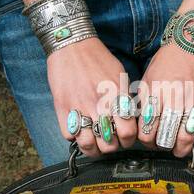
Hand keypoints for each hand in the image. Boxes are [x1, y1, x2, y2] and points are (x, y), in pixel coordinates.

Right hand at [47, 38, 136, 156]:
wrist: (72, 44)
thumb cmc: (98, 59)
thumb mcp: (121, 76)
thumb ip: (126, 99)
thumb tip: (131, 119)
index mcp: (117, 96)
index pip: (128, 133)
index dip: (128, 140)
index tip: (125, 138)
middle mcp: (99, 104)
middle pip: (109, 144)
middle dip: (111, 146)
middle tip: (109, 140)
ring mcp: (79, 107)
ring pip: (88, 145)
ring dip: (92, 148)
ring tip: (94, 143)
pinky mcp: (62, 108)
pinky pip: (69, 136)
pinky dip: (74, 137)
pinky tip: (79, 130)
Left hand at [138, 43, 193, 156]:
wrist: (189, 45)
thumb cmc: (165, 64)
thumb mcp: (147, 82)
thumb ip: (144, 105)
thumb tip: (143, 129)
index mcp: (155, 93)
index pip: (147, 131)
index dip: (147, 142)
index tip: (150, 141)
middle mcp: (173, 97)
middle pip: (167, 138)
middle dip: (164, 147)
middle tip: (165, 146)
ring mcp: (193, 99)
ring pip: (186, 137)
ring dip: (181, 146)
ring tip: (179, 146)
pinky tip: (191, 127)